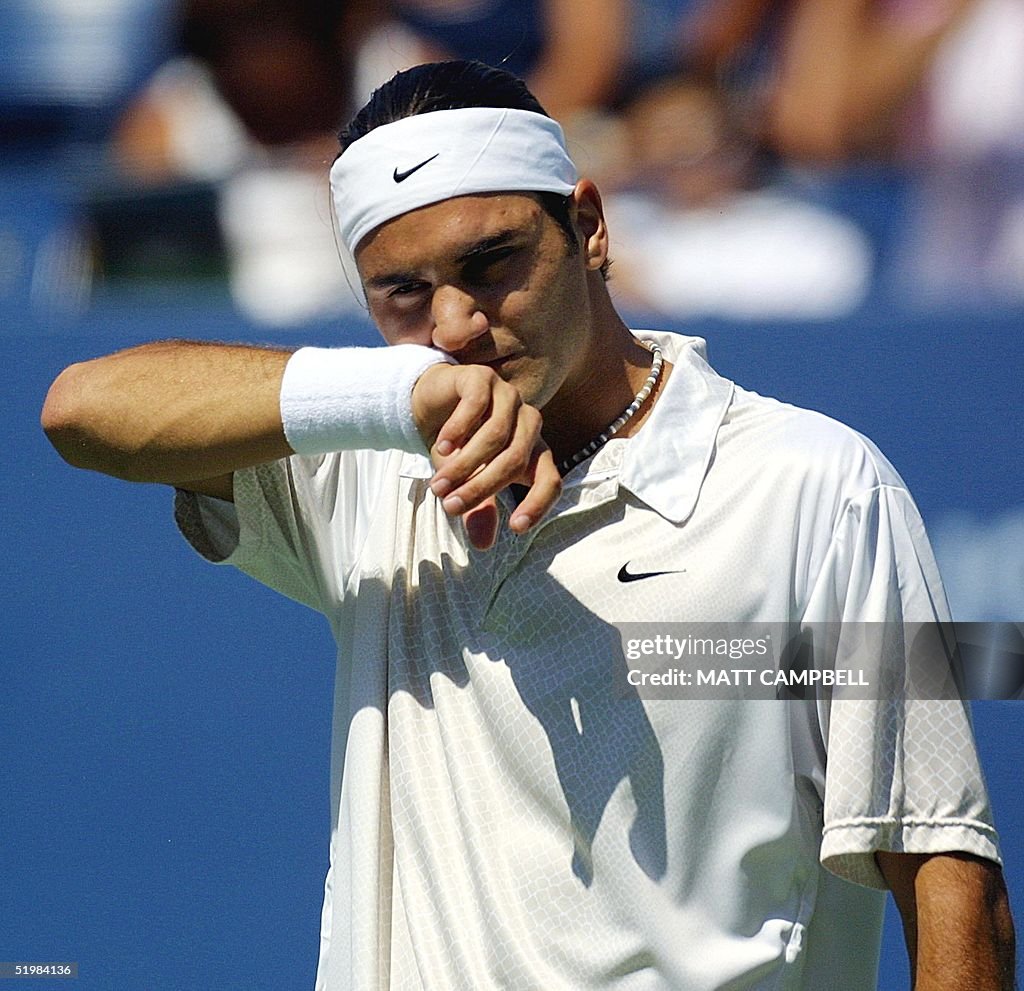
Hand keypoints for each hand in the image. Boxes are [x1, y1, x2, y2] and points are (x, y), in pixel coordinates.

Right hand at [412, 363, 561, 549]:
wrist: (430, 406)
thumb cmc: (457, 449)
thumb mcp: (465, 483)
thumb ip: (478, 509)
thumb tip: (483, 545)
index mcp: (534, 452)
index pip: (551, 480)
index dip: (539, 504)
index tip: (515, 527)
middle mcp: (529, 424)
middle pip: (515, 460)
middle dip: (481, 487)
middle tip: (450, 506)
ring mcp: (509, 398)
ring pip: (496, 435)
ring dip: (464, 464)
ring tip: (437, 484)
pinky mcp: (484, 379)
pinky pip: (477, 404)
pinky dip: (458, 428)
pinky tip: (442, 446)